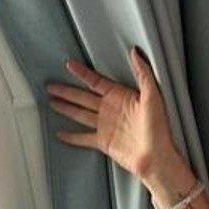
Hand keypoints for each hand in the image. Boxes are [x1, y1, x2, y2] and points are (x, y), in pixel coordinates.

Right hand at [45, 46, 174, 178]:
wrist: (155, 157)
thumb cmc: (158, 129)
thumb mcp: (153, 96)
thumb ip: (143, 73)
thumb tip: (136, 52)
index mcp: (120, 97)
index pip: (96, 81)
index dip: (82, 73)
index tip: (69, 64)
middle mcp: (111, 110)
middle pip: (82, 96)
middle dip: (66, 91)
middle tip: (50, 85)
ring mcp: (106, 126)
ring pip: (80, 114)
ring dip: (66, 108)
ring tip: (51, 102)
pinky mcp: (104, 142)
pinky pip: (83, 138)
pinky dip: (72, 137)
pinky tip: (61, 133)